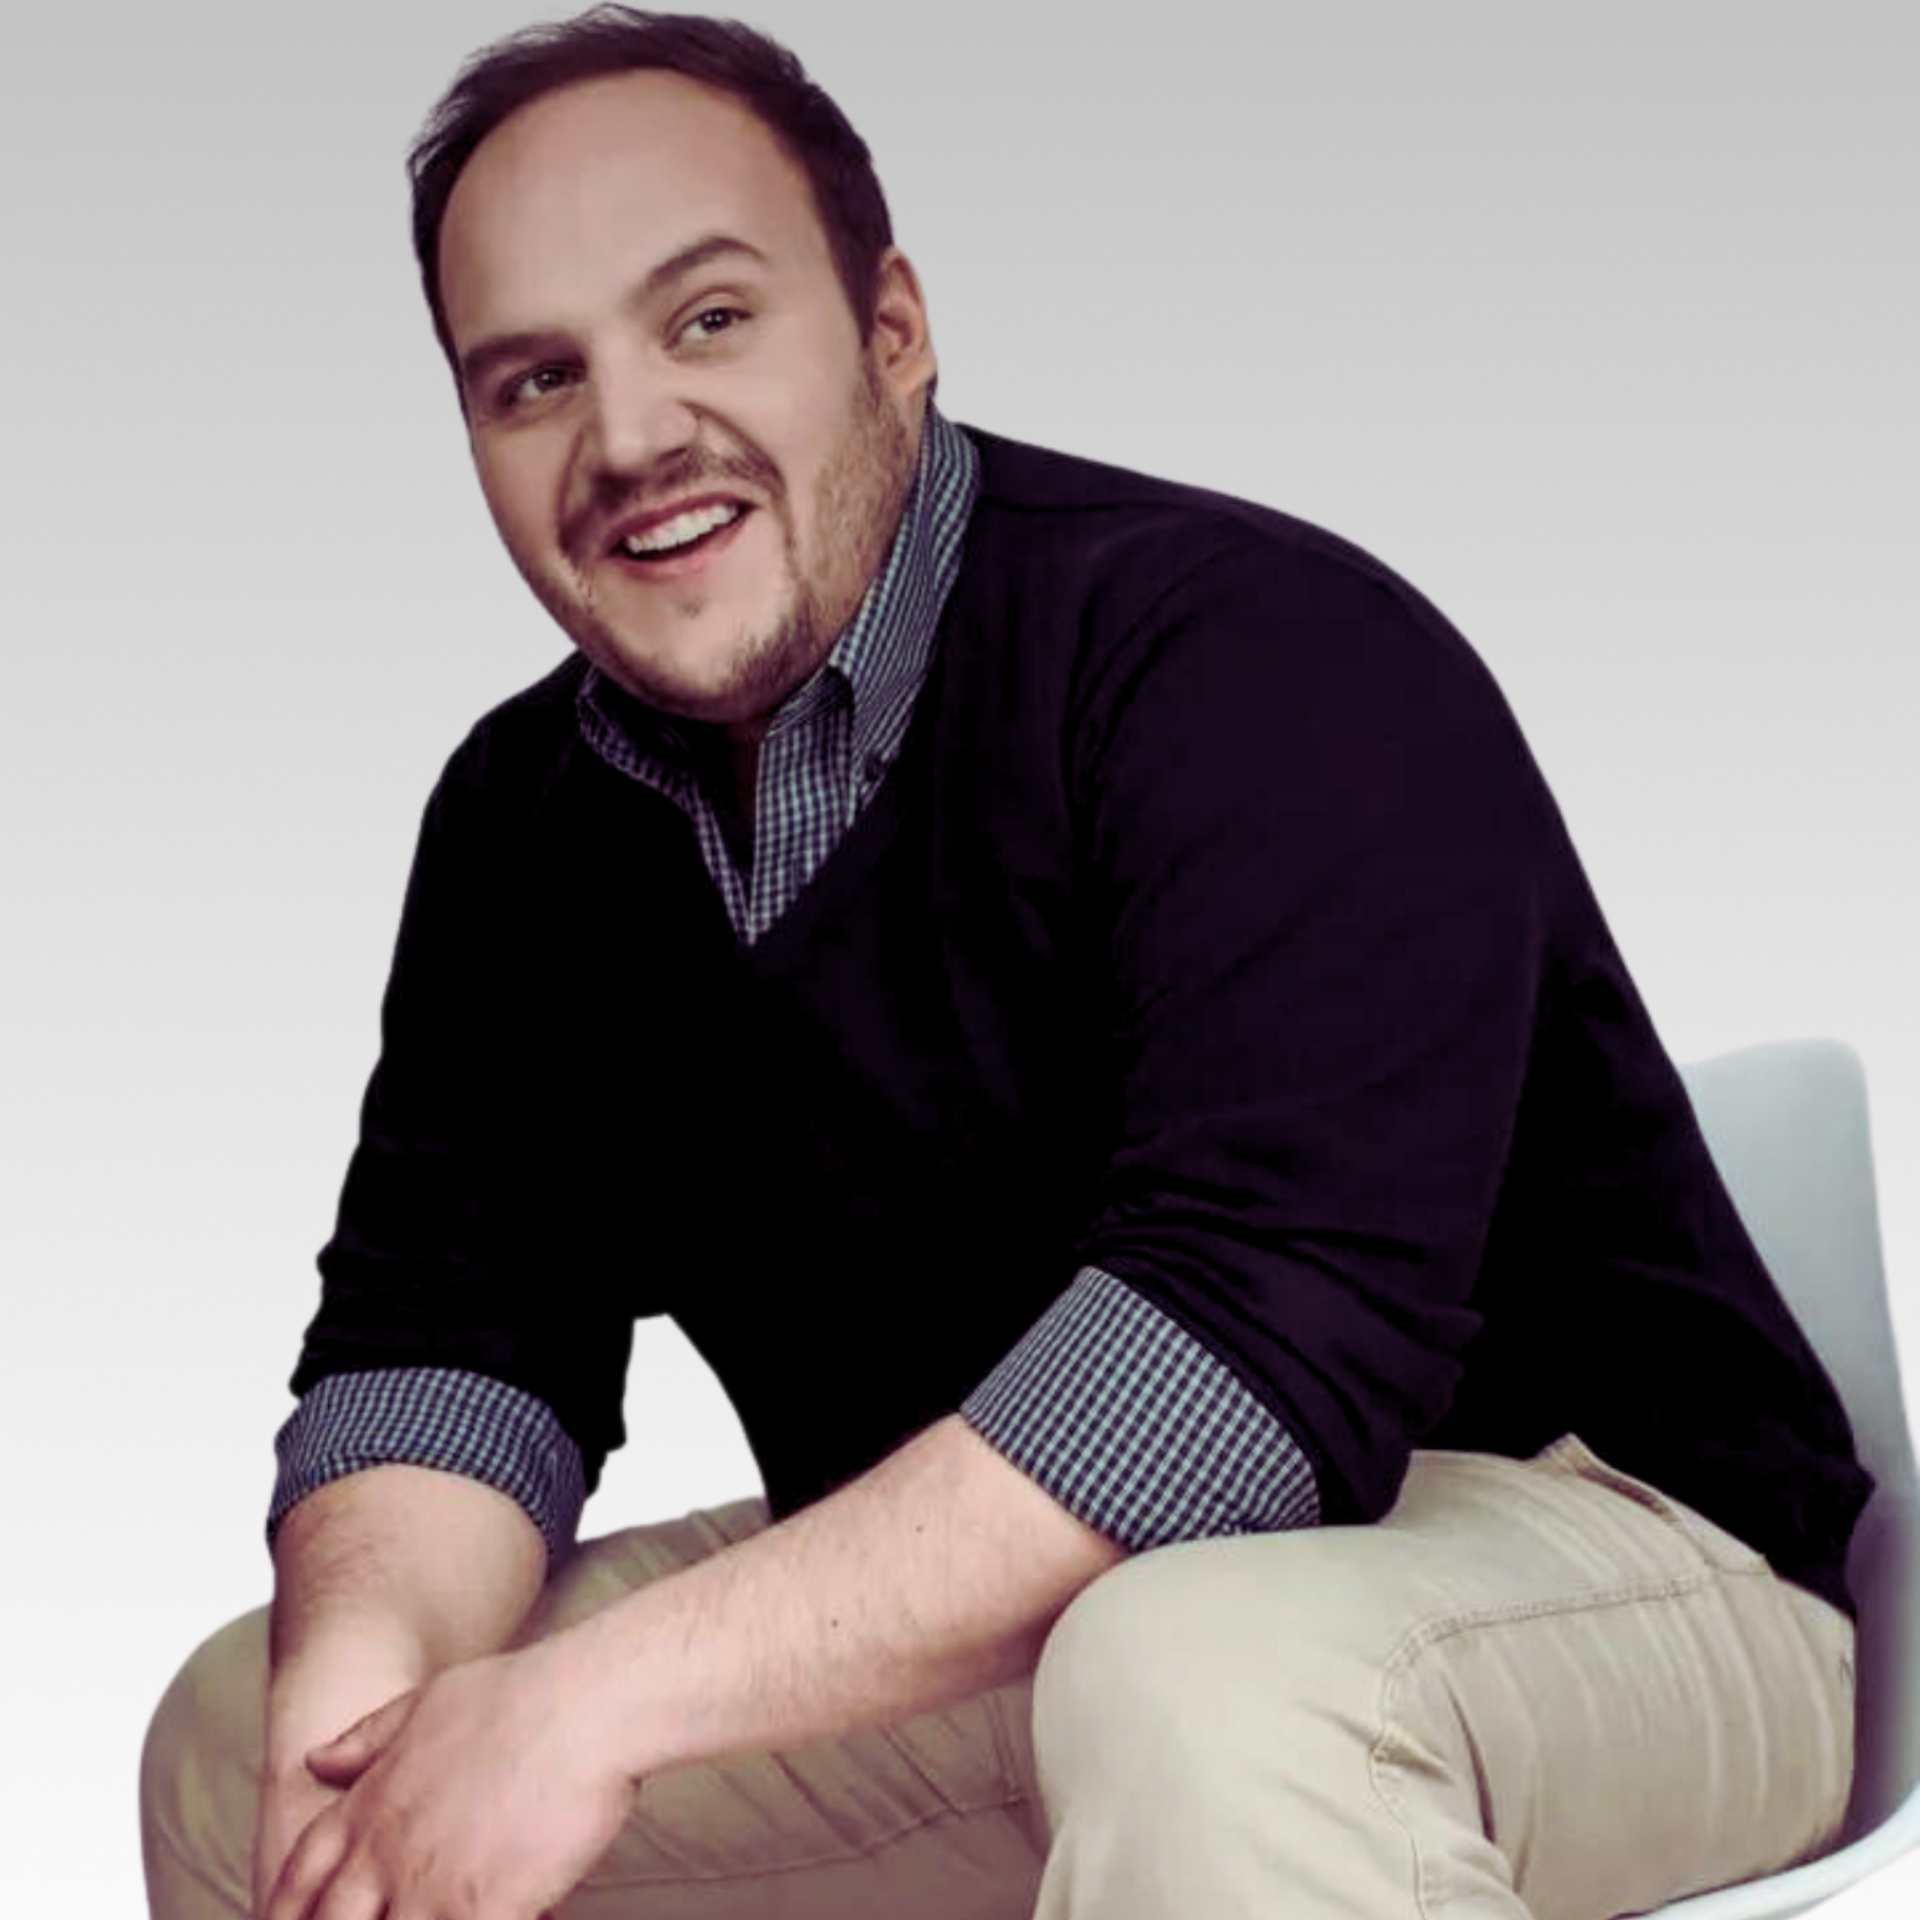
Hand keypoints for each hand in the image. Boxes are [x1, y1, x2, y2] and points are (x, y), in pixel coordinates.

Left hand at [262, 1641, 638, 1919]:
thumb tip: (316, 1759)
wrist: (584, 1706)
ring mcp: (428, 1888)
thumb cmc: (520, 1696)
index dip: (286, 1907)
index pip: (302, 1873)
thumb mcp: (429, 1702)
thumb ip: (368, 1739)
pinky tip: (506, 1919)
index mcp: (372, 1803)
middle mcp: (386, 1852)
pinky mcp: (479, 1913)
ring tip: (436, 1916)